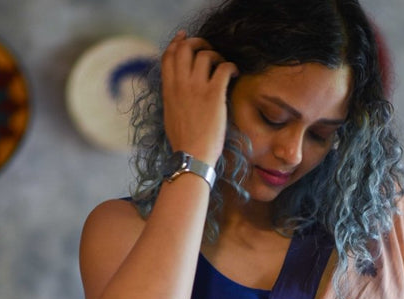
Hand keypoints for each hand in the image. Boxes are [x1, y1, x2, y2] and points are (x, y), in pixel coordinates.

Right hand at [161, 31, 238, 165]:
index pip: (169, 55)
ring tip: (223, 65)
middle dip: (198, 43)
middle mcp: (181, 84)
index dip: (177, 42)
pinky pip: (224, 68)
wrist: (191, 156)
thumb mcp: (170, 115)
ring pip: (205, 54)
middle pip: (186, 48)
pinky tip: (235, 73)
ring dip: (216, 55)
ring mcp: (197, 88)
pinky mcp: (214, 94)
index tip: (184, 37)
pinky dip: (231, 66)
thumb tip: (177, 91)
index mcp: (168, 89)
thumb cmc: (183, 143)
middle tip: (209, 49)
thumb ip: (173, 97)